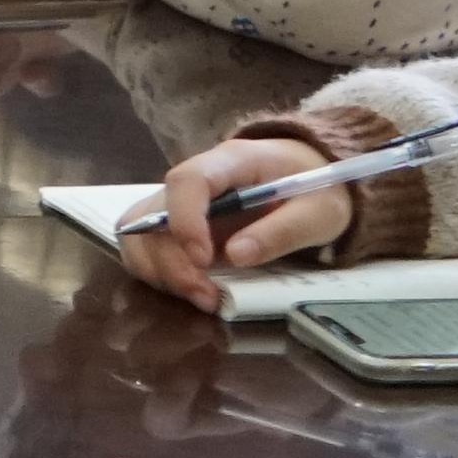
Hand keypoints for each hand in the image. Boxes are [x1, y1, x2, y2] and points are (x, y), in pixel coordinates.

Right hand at [119, 126, 364, 303]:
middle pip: (152, 214)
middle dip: (170, 262)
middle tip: (206, 295)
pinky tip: (192, 288)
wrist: (313, 175)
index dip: (185, 221)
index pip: (186, 181)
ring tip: (200, 296)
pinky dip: (159, 273)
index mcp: (230, 161)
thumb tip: (236, 256)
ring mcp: (181, 201)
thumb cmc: (318, 188)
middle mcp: (194, 177)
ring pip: (138, 234)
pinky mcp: (178, 223)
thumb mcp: (319, 211)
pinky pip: (147, 246)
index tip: (204, 260)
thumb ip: (281, 230)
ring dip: (158, 271)